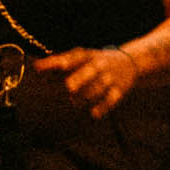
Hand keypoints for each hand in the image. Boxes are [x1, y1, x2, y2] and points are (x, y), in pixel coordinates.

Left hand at [27, 40, 153, 110]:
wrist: (132, 61)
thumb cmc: (98, 60)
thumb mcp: (84, 56)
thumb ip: (61, 62)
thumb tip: (37, 67)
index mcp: (90, 55)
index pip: (75, 57)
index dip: (63, 61)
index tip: (57, 65)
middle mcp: (101, 64)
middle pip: (91, 70)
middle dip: (80, 78)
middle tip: (69, 86)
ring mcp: (111, 77)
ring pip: (99, 87)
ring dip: (87, 96)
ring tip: (75, 102)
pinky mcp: (120, 89)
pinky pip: (112, 99)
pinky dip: (103, 107)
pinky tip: (93, 113)